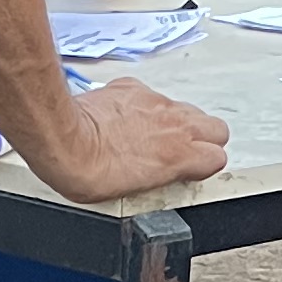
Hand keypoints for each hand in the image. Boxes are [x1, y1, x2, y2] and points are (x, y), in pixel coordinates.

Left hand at [33, 75, 228, 202]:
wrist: (64, 140)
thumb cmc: (90, 171)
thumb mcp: (137, 193)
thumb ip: (164, 177)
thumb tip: (167, 176)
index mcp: (179, 154)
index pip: (218, 156)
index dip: (204, 166)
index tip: (191, 171)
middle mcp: (175, 124)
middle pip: (216, 127)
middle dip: (204, 140)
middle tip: (182, 152)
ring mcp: (155, 102)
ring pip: (186, 109)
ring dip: (176, 123)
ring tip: (151, 137)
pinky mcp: (133, 87)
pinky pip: (151, 95)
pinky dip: (144, 107)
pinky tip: (126, 120)